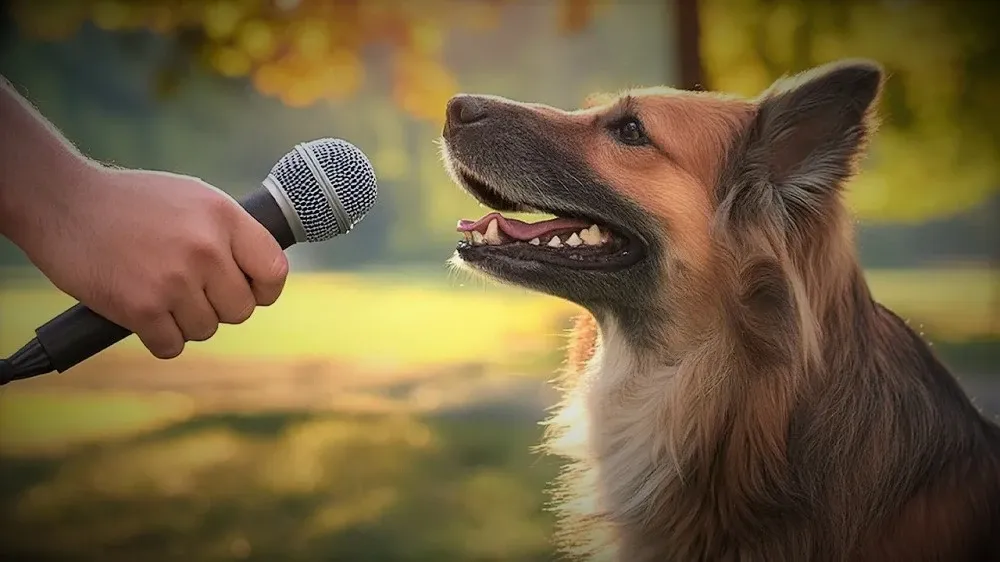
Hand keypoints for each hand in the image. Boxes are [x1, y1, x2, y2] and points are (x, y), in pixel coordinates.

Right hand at [15, 165, 288, 358]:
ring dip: (185, 322)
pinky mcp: (141, 307)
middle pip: (241, 310)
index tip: (247, 291)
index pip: (274, 271)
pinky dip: (159, 339)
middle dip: (218, 307)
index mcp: (224, 217)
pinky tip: (144, 315)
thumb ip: (229, 234)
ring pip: (206, 330)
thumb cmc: (132, 202)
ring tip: (160, 294)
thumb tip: (260, 274)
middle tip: (190, 291)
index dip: (263, 290)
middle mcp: (205, 248)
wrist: (63, 202)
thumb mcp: (193, 199)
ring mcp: (174, 279)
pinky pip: (171, 346)